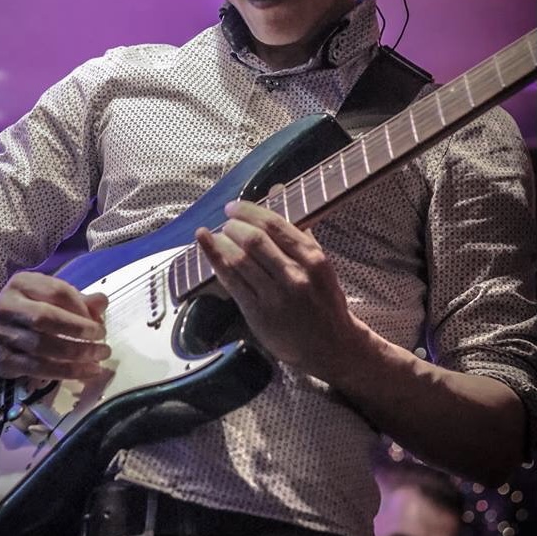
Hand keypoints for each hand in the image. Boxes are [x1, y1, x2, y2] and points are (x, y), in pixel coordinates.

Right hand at [0, 271, 109, 378]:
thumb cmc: (27, 309)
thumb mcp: (48, 295)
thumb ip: (77, 299)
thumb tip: (102, 302)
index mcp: (21, 283)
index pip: (56, 291)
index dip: (82, 307)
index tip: (99, 320)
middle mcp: (7, 306)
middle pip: (46, 318)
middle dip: (79, 330)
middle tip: (103, 340)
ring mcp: (2, 335)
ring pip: (42, 347)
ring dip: (76, 355)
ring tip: (99, 358)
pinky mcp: (3, 361)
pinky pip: (37, 369)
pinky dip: (65, 371)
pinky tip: (84, 371)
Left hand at [196, 200, 358, 378]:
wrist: (330, 345)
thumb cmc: (323, 299)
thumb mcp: (319, 262)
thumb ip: (297, 228)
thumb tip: (277, 190)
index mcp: (312, 258)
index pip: (275, 225)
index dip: (249, 212)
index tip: (234, 207)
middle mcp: (295, 276)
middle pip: (255, 241)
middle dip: (234, 225)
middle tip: (227, 221)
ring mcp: (275, 296)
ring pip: (240, 260)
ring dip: (222, 242)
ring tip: (217, 234)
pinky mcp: (258, 313)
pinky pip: (232, 282)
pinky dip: (216, 260)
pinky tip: (206, 246)